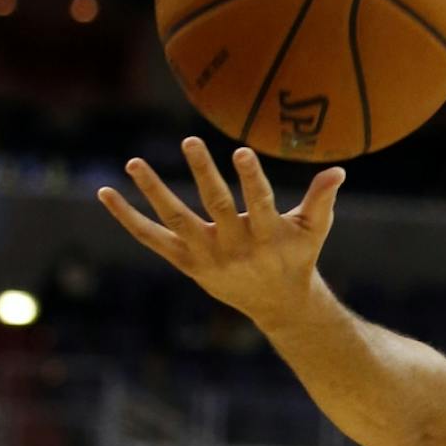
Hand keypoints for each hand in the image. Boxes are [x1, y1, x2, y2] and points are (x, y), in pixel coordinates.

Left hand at [99, 137, 344, 323]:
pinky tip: (106, 193)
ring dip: (154, 191)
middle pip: (214, 206)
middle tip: (190, 141)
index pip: (258, 203)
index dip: (251, 178)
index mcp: (267, 236)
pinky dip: (128, 218)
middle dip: (203, 173)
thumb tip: (339, 170)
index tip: (242, 151)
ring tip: (134, 162)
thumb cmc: (296, 257)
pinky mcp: (186, 262)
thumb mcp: (312, 231)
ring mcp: (207, 256)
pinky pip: (151, 238)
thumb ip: (321, 199)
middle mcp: (234, 247)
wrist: (277, 304)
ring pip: (176, 219)